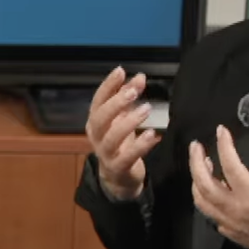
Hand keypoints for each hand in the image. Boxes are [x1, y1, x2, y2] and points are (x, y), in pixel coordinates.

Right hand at [85, 66, 159, 200]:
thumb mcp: (123, 119)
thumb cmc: (121, 143)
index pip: (98, 101)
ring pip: (112, 137)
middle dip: (116, 103)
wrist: (118, 177)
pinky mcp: (118, 168)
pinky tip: (152, 135)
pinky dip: (140, 145)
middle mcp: (96, 137)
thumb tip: (139, 76)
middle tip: (134, 91)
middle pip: (100, 118)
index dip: (107, 86)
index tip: (120, 71)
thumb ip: (129, 98)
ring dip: (129, 122)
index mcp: (95, 122)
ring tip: (146, 109)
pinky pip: (128, 157)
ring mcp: (105, 153)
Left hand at [189, 125, 248, 248]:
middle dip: (196, 162)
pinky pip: (208, 213)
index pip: (231, 166)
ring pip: (201, 200)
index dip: (224, 146)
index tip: (221, 131)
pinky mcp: (230, 232)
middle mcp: (235, 211)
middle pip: (204, 184)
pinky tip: (210, 187)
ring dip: (196, 180)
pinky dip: (203, 197)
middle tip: (196, 146)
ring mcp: (230, 223)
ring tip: (201, 163)